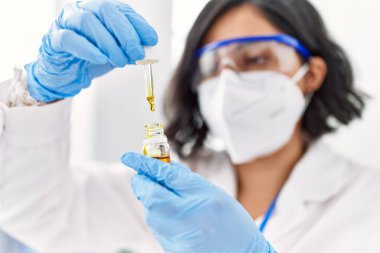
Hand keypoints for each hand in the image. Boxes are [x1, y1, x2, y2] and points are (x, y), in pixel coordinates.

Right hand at [25, 0, 157, 101]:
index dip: (138, 24)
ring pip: (87, 21)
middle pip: (105, 10)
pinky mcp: (52, 40)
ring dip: (109, 43)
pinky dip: (88, 49)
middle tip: (137, 53)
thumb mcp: (117, 53)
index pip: (121, 9)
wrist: (67, 76)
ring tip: (120, 61)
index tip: (152, 40)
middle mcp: (81, 10)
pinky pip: (68, 38)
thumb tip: (148, 50)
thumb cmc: (91, 60)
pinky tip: (101, 59)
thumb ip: (130, 49)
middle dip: (125, 32)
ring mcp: (64, 22)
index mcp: (98, 10)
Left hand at [121, 153, 276, 252]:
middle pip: (149, 196)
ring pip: (150, 212)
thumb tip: (164, 164)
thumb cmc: (231, 221)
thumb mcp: (212, 192)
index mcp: (197, 200)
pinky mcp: (171, 249)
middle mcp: (183, 220)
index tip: (128, 156)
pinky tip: (174, 215)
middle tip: (146, 175)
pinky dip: (159, 215)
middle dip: (143, 183)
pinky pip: (156, 227)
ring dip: (151, 199)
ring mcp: (175, 238)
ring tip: (167, 197)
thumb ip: (185, 178)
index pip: (163, 177)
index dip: (144, 164)